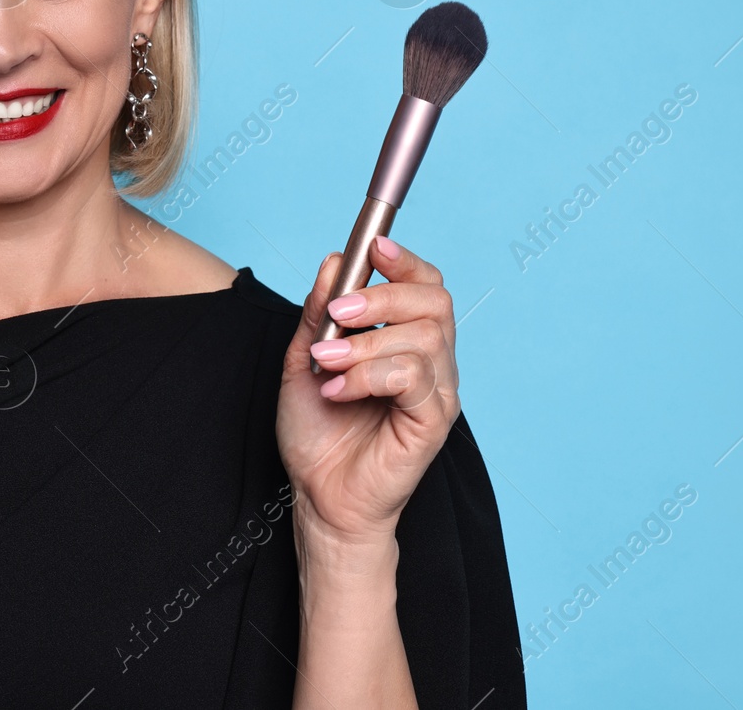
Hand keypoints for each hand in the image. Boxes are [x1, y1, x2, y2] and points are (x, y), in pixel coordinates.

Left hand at [276, 235, 460, 550]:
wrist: (318, 495)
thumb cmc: (317, 431)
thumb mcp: (304, 358)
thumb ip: (320, 311)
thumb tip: (335, 260)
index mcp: (407, 341)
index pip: (426, 286)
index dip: (405, 261)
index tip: (374, 246)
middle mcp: (432, 362)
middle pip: (435, 302)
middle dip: (384, 296)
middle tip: (337, 314)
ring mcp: (437, 392)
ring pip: (424, 338)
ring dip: (367, 344)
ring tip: (327, 364)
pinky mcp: (433, 422)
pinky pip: (413, 378)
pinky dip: (369, 376)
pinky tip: (338, 391)